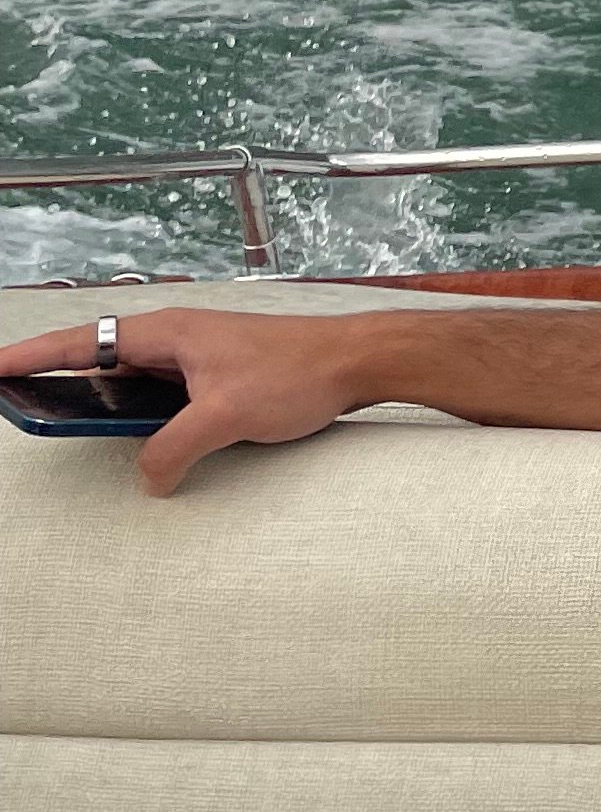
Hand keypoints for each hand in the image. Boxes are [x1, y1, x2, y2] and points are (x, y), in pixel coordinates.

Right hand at [6, 306, 366, 497]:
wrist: (356, 362)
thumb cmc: (299, 372)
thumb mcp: (225, 417)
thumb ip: (174, 449)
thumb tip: (147, 478)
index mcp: (168, 333)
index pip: (84, 342)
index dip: (34, 356)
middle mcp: (176, 338)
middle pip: (98, 355)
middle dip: (52, 371)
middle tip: (14, 391)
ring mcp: (195, 356)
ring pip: (128, 375)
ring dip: (94, 391)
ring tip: (54, 411)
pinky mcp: (214, 375)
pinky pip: (156, 391)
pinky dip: (131, 406)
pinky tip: (124, 428)